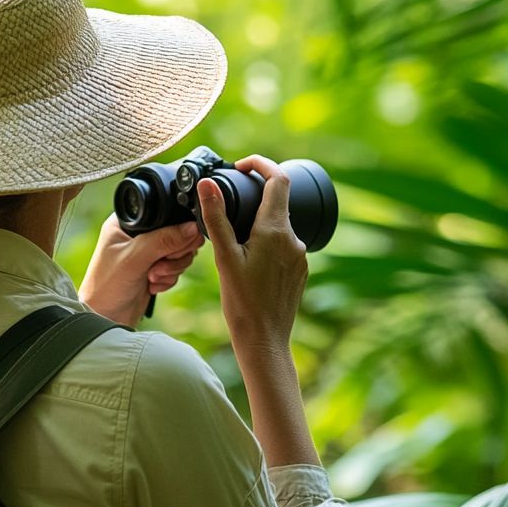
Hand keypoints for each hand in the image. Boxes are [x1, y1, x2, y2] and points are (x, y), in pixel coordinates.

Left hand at [78, 213, 203, 326]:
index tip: (173, 246)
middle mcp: (139, 233)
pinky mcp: (154, 268)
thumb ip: (164, 240)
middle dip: (174, 253)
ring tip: (152, 278)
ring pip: (180, 251)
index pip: (164, 213)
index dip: (175, 228)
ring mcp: (148, 251)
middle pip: (178, 232)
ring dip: (171, 268)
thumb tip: (193, 227)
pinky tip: (152, 286)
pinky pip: (176, 267)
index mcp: (128, 221)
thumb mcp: (135, 259)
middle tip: (158, 266)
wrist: (103, 318)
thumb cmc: (106, 286)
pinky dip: (169, 278)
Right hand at [196, 155, 307, 357]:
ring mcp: (300, 256)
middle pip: (278, 202)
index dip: (261, 164)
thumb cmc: (242, 303)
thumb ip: (216, 218)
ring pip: (280, 226)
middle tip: (230, 202)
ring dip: (259, 223)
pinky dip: (267, 243)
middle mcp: (294, 239)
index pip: (278, 179)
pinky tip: (250, 261)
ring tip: (235, 239)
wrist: (264, 342)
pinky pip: (284, 246)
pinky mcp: (300, 270)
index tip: (242, 165)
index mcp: (276, 230)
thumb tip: (207, 184)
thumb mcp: (224, 257)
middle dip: (255, 196)